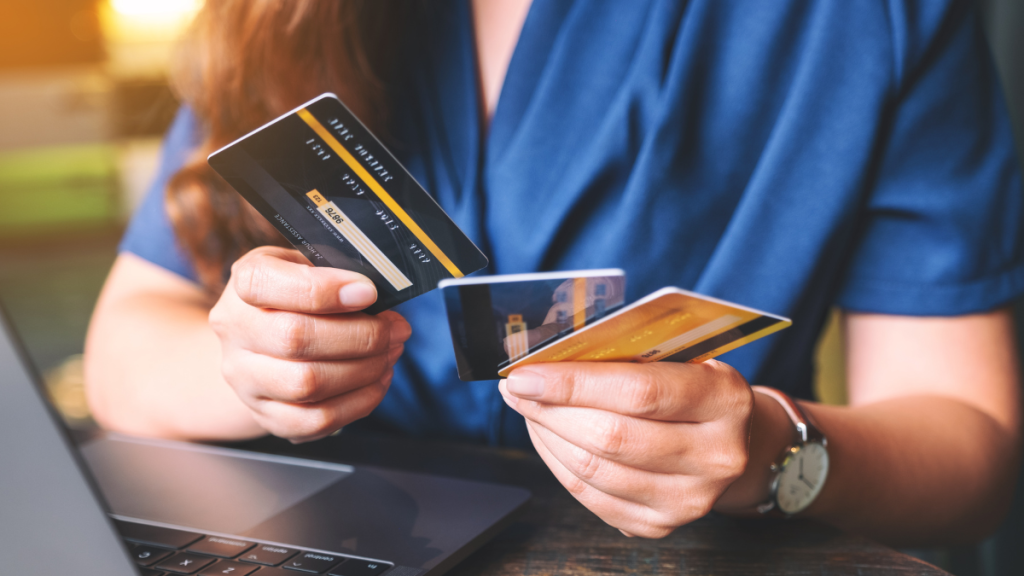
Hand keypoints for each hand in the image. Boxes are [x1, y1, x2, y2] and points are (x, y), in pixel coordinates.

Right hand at [209, 246, 410, 442]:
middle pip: (295, 338)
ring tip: (390, 353)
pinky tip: (377, 381)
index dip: (323, 289)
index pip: (265, 283)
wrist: (263, 340)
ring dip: (364, 370)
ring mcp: (245, 379)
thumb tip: (374, 292)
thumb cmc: (296, 296)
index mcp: (245, 282)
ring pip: (306, 384)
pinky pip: (315, 420)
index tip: (368, 292)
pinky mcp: (266, 414)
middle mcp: (235, 331)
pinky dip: (358, 402)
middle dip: (361, 336)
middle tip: (395, 329)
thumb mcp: (307, 264)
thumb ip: (334, 269)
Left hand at [499, 360, 754, 537]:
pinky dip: (558, 464)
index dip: (573, 383)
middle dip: (550, 410)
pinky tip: (547, 437)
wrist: (730, 442)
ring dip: (547, 436)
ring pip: (594, 471)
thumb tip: (550, 357)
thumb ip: (627, 355)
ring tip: (528, 409)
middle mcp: (716, 456)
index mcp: (724, 400)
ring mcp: (689, 498)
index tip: (526, 374)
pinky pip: (591, 497)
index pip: (639, 392)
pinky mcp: (661, 525)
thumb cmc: (692, 387)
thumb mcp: (679, 358)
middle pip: (611, 437)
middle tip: (518, 389)